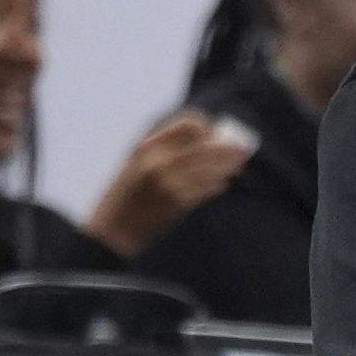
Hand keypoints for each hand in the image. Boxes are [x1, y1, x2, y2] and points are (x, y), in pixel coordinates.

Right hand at [87, 110, 256, 256]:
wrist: (112, 230)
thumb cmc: (124, 194)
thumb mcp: (135, 160)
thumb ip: (163, 146)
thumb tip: (202, 137)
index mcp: (147, 145)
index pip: (189, 124)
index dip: (207, 127)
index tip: (214, 132)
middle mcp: (159, 161)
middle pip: (206, 147)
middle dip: (228, 148)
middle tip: (243, 149)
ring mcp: (169, 183)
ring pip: (210, 170)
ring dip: (227, 167)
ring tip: (237, 167)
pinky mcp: (177, 204)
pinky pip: (206, 191)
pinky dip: (217, 186)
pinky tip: (222, 184)